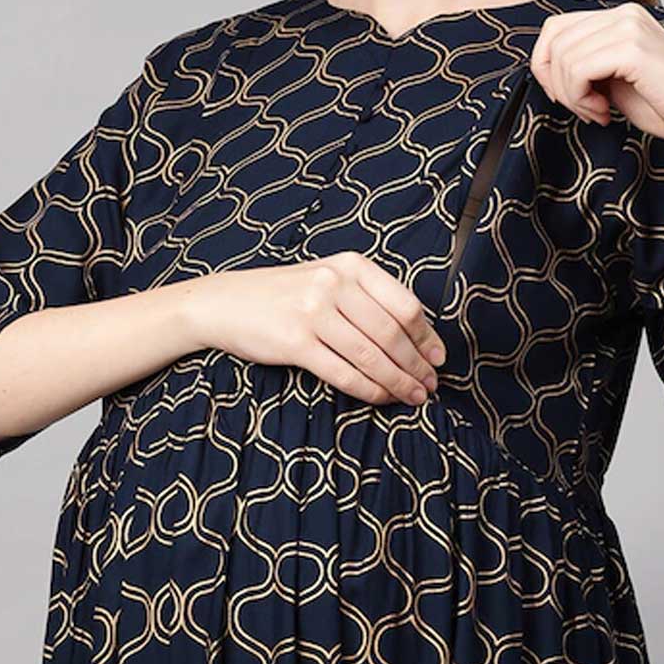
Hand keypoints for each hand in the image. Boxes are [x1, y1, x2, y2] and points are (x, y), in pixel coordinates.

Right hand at [193, 253, 446, 407]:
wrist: (225, 303)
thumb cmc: (285, 295)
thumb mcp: (328, 279)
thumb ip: (368, 298)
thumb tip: (418, 338)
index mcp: (350, 265)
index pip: (404, 304)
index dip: (427, 336)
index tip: (438, 358)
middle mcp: (334, 284)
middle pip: (392, 333)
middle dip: (416, 365)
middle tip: (430, 385)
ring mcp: (313, 312)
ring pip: (371, 355)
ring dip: (398, 381)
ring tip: (413, 396)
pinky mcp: (295, 342)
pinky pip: (344, 373)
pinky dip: (369, 390)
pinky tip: (381, 398)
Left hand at [529, 1, 663, 155]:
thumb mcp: (615, 80)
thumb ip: (586, 64)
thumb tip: (545, 65)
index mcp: (621, 17)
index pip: (556, 28)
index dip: (547, 66)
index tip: (570, 97)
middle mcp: (624, 14)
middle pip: (553, 39)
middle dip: (556, 82)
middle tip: (585, 109)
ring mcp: (629, 26)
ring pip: (561, 56)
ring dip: (570, 94)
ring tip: (598, 112)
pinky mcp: (632, 48)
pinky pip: (576, 68)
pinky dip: (578, 97)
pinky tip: (604, 112)